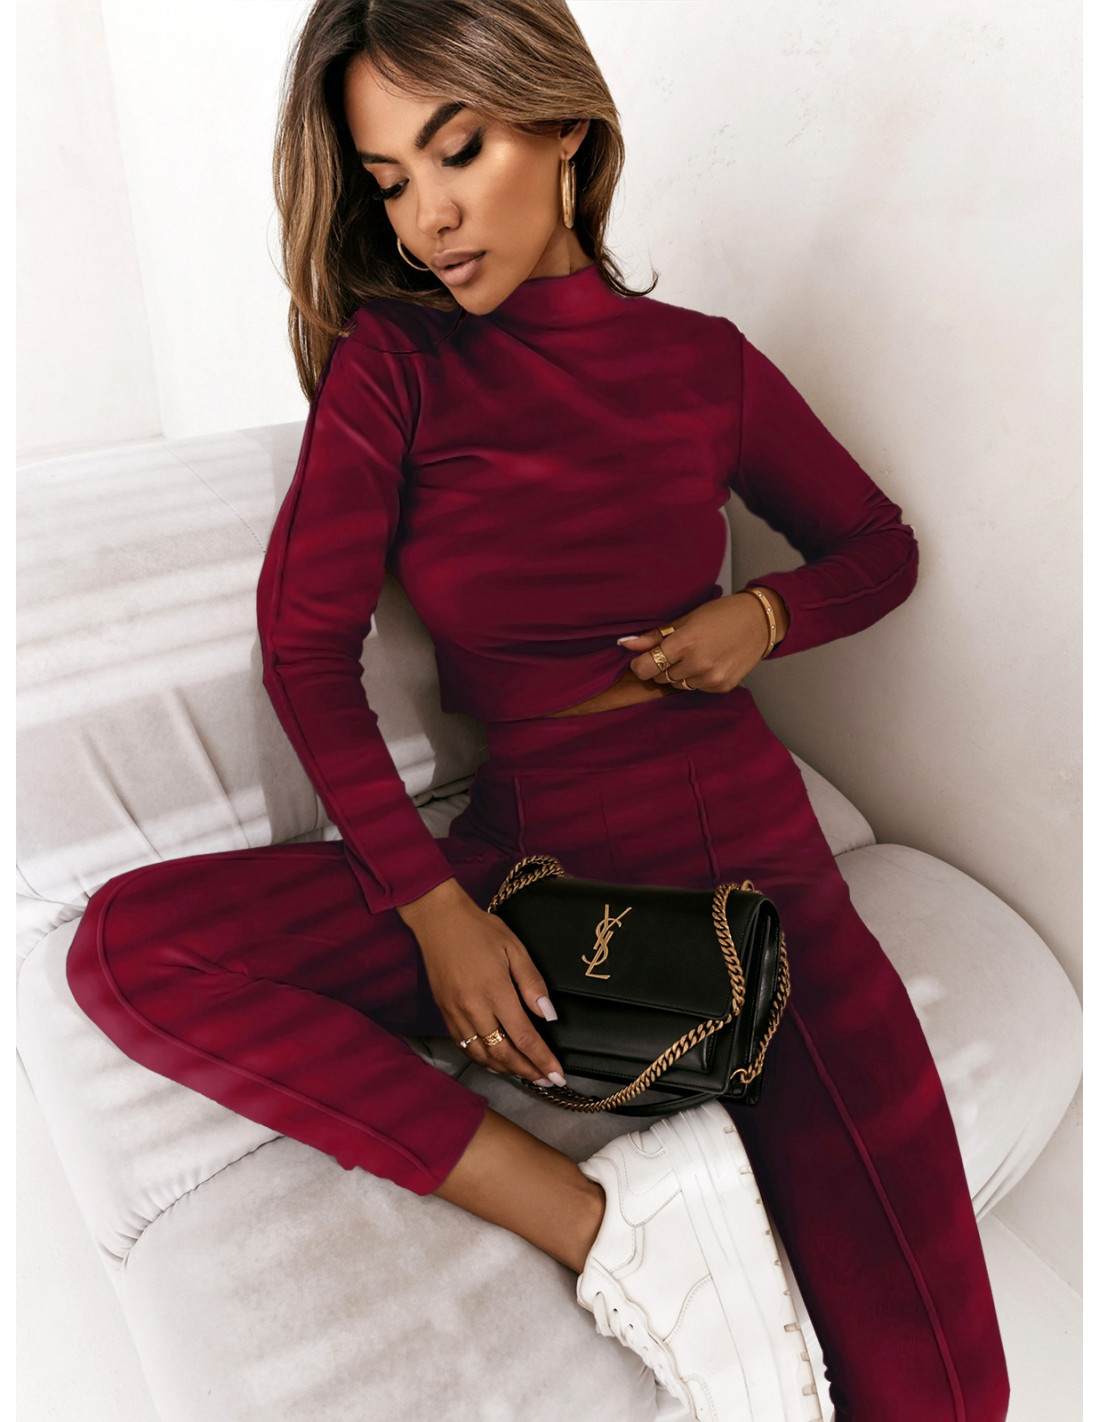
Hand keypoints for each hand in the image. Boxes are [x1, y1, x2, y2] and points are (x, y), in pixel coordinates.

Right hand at [407, 882, 566, 1086]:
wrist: (438, 920)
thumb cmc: (480, 929)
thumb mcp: (514, 948)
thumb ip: (532, 983)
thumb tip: (548, 1015)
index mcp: (495, 991)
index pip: (524, 1037)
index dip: (542, 1059)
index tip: (558, 1075)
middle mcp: (474, 1009)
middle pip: (503, 1054)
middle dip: (527, 1071)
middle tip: (547, 1081)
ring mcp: (456, 1014)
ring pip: (482, 1055)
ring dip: (505, 1070)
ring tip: (526, 1074)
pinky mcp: (444, 1013)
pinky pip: (465, 1046)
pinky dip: (483, 1060)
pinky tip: (496, 1061)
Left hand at [616, 590, 787, 692]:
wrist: (759, 622)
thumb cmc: (720, 615)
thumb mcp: (685, 620)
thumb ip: (654, 637)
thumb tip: (624, 644)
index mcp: (685, 643)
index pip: (646, 667)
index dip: (640, 665)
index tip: (643, 660)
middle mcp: (698, 663)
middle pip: (661, 677)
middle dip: (662, 666)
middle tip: (677, 651)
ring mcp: (711, 678)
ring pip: (678, 685)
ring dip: (680, 674)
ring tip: (696, 655)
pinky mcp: (722, 686)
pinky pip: (696, 688)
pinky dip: (697, 678)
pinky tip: (710, 662)